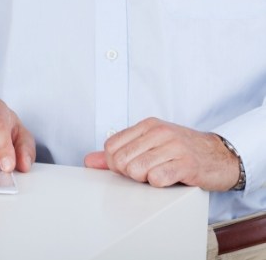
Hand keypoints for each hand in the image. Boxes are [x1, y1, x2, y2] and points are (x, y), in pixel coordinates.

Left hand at [84, 117, 240, 190]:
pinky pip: (158, 178)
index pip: (111, 146)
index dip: (115, 163)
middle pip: (121, 160)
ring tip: (158, 175)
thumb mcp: (150, 144)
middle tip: (146, 173)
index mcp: (147, 125)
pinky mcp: (187, 164)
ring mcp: (173, 146)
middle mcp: (159, 132)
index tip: (129, 167)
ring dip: (144, 180)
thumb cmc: (182, 150)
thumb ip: (119, 151)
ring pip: (137, 170)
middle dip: (129, 174)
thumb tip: (89, 161)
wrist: (220, 155)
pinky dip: (159, 184)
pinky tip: (168, 180)